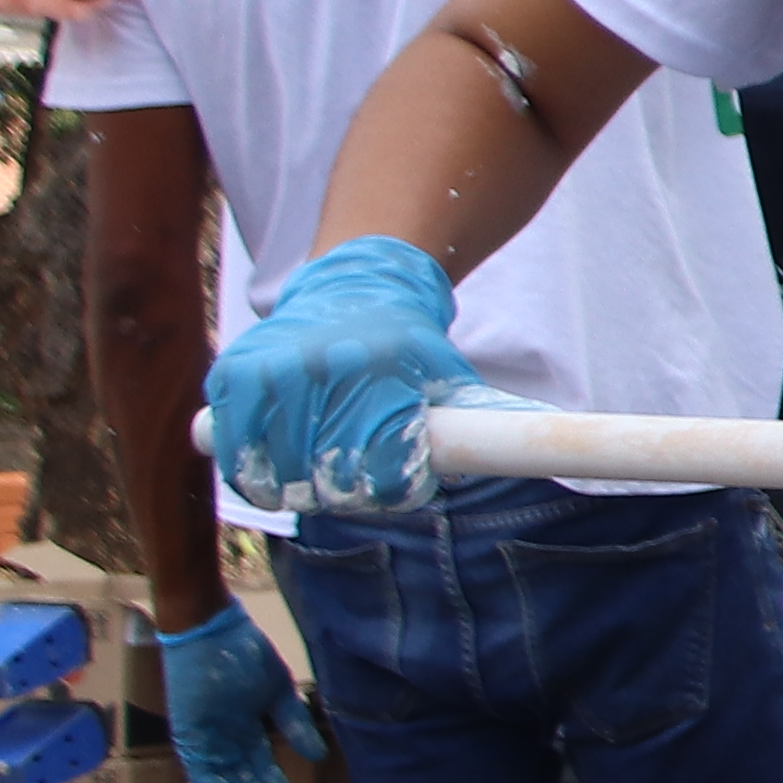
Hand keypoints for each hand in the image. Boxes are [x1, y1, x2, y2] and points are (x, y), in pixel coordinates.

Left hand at [151, 604, 322, 782]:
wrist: (208, 626)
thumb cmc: (242, 651)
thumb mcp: (278, 691)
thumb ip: (294, 724)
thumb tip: (317, 755)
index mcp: (245, 730)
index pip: (265, 770)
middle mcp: (224, 742)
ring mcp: (205, 741)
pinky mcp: (189, 737)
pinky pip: (205, 774)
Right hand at [200, 233, 520, 514]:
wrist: (352, 290)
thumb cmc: (408, 349)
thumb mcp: (453, 378)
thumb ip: (489, 423)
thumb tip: (553, 454)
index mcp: (381, 377)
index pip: (382, 476)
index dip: (393, 491)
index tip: (397, 484)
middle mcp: (321, 371)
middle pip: (328, 484)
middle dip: (346, 491)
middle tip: (357, 474)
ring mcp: (269, 373)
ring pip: (277, 480)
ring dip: (299, 488)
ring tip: (321, 465)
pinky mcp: (229, 378)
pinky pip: (236, 458)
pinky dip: (255, 473)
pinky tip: (278, 462)